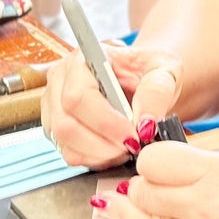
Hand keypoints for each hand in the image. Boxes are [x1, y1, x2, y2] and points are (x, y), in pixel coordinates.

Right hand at [43, 42, 183, 168]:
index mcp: (82, 59)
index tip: (133, 134)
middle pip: (66, 124)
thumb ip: (156, 91)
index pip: (78, 95)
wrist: (142, 80)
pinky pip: (69, 154)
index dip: (105, 121)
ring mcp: (54, 106)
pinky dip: (96, 159)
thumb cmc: (148, 70)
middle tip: (133, 146)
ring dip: (100, 154)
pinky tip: (115, 150)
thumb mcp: (164, 69)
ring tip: (127, 147)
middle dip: (104, 144)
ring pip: (65, 143)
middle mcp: (60, 81)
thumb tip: (145, 123)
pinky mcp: (57, 129)